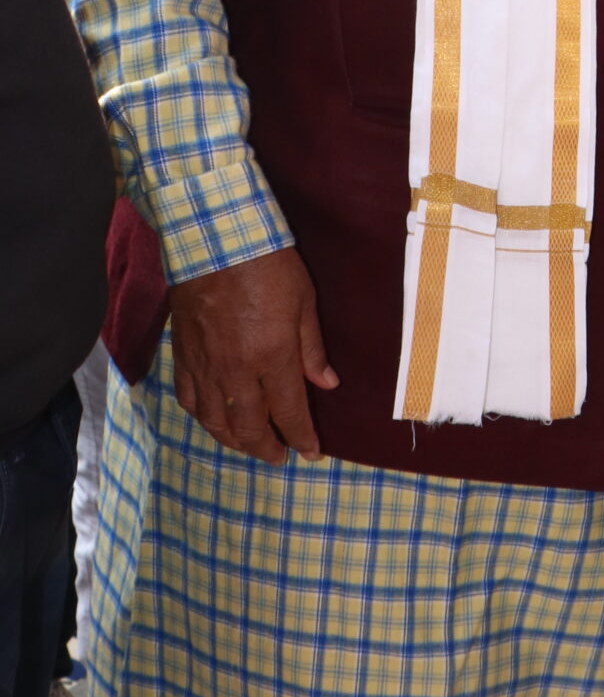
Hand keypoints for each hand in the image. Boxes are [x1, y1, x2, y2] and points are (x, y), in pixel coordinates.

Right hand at [169, 245, 336, 465]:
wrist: (215, 240)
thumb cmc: (268, 265)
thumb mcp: (304, 302)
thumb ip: (312, 349)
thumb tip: (327, 384)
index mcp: (273, 357)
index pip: (289, 412)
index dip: (301, 437)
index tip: (310, 452)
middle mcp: (237, 371)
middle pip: (249, 426)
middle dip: (266, 448)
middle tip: (278, 456)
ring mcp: (206, 366)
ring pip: (215, 421)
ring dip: (232, 440)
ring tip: (247, 445)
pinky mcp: (183, 355)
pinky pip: (188, 398)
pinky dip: (202, 416)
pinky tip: (212, 419)